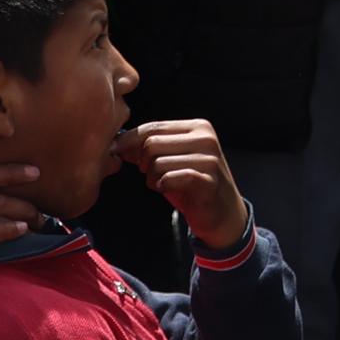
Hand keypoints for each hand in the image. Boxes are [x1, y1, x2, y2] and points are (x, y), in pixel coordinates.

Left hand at [123, 119, 252, 252]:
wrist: (222, 213)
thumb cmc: (192, 185)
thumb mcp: (171, 159)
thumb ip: (150, 147)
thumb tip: (118, 142)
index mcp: (197, 127)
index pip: (152, 126)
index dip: (129, 140)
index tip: (117, 152)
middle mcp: (206, 138)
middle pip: (151, 143)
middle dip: (142, 162)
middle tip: (150, 175)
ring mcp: (209, 159)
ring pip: (157, 162)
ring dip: (151, 178)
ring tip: (161, 184)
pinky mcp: (208, 180)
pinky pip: (169, 178)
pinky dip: (162, 185)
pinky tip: (167, 189)